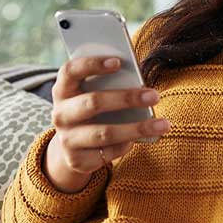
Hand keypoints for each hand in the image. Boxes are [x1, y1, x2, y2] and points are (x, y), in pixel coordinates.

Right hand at [45, 56, 170, 192]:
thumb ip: (108, 84)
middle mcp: (60, 114)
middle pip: (93, 103)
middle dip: (126, 98)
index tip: (118, 61)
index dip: (92, 65)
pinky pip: (108, 152)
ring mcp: (66, 139)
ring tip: (163, 124)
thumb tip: (138, 82)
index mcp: (62, 90)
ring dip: (137, 128)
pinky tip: (143, 138)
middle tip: (154, 95)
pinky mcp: (77, 160)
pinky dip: (127, 145)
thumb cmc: (91, 109)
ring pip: (105, 133)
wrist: (72, 146)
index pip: (71, 71)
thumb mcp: (92, 93)